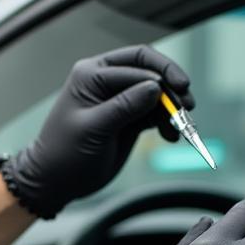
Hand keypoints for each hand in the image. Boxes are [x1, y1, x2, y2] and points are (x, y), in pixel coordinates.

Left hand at [0, 45, 193, 218]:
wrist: (56, 182)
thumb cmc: (65, 154)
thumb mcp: (93, 129)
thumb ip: (123, 106)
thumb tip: (155, 87)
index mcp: (92, 74)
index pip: (136, 62)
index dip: (161, 74)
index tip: (178, 94)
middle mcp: (106, 81)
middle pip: (150, 71)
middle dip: (172, 87)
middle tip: (188, 106)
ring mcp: (119, 100)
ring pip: (157, 94)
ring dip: (173, 108)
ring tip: (182, 128)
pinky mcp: (128, 119)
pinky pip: (155, 113)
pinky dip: (167, 122)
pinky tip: (172, 136)